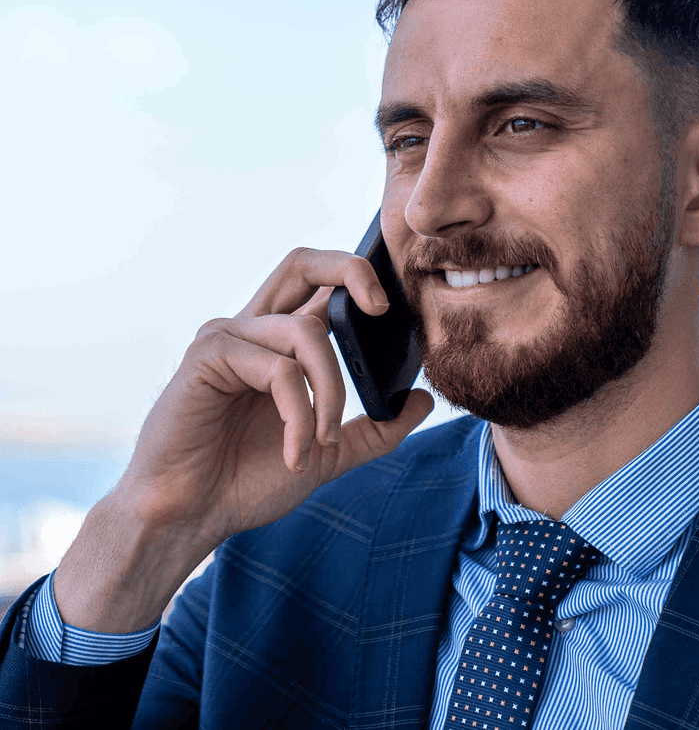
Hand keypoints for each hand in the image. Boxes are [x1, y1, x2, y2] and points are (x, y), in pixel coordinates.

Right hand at [124, 247, 432, 544]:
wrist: (190, 519)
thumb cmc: (245, 481)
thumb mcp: (327, 453)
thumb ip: (374, 428)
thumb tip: (424, 400)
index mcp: (279, 342)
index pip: (321, 286)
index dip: (359, 278)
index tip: (395, 309)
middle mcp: (252, 329)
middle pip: (302, 264)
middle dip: (348, 270)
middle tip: (380, 309)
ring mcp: (227, 338)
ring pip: (304, 332)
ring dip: (330, 390)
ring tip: (323, 441)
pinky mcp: (207, 357)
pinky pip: (277, 368)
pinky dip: (298, 412)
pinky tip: (295, 453)